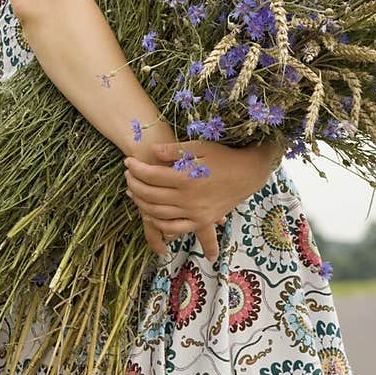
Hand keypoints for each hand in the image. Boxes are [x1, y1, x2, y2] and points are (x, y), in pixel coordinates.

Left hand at [125, 136, 281, 264]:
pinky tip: (150, 213)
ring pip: (157, 213)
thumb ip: (175, 150)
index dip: (135, 168)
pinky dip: (158, 223)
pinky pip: (173, 228)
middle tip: (127, 175)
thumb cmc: (223, 156)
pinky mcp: (200, 221)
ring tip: (133, 191)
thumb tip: (152, 151)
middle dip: (133, 184)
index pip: (151, 175)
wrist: (248, 174)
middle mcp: (188, 198)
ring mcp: (194, 213)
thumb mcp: (200, 146)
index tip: (128, 161)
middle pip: (150, 195)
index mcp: (186, 177)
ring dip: (140, 203)